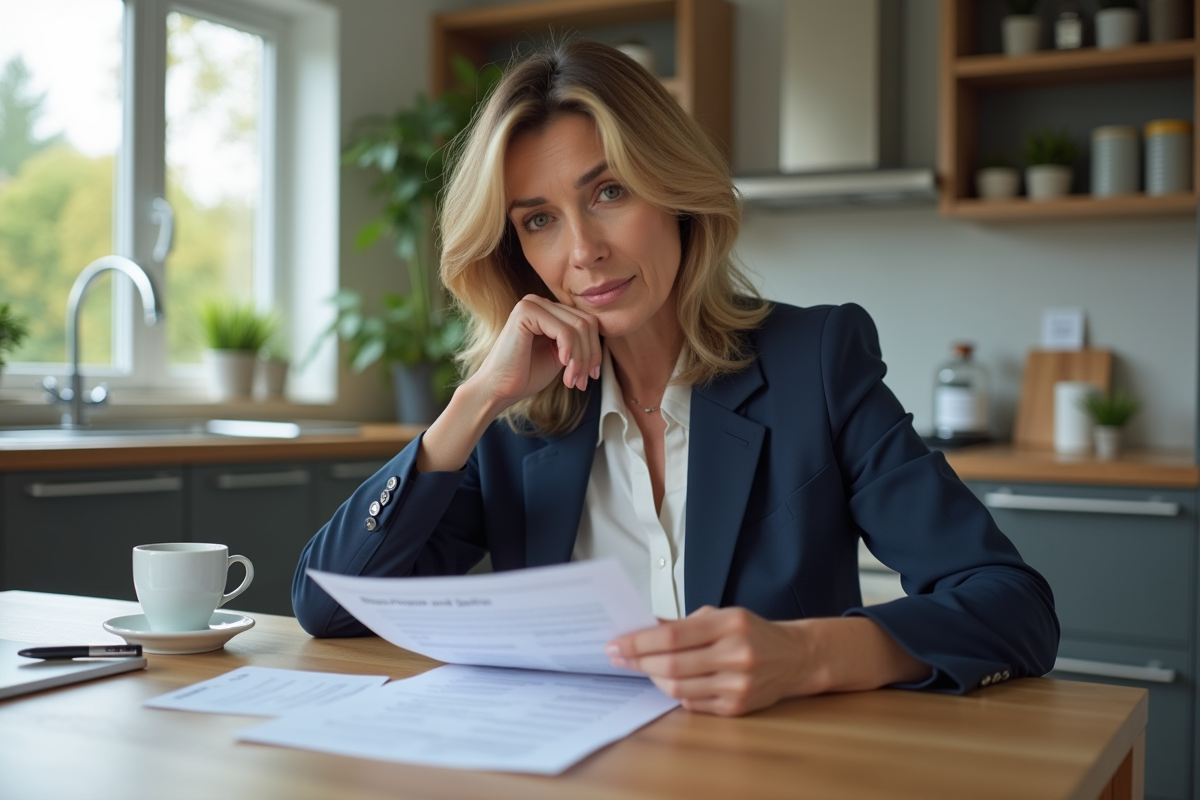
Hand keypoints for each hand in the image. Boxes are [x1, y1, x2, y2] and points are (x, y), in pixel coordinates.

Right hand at [467, 294, 601, 413]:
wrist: (498, 389)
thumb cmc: (526, 375)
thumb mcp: (561, 355)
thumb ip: (578, 342)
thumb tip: (603, 338)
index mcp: (547, 310)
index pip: (587, 321)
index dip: (595, 349)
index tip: (591, 375)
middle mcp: (539, 301)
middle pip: (586, 322)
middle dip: (590, 355)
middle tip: (584, 381)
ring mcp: (532, 303)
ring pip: (579, 327)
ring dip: (581, 358)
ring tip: (573, 380)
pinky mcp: (525, 312)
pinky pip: (564, 331)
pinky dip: (570, 352)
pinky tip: (564, 368)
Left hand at [605, 606, 811, 716]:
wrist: (795, 658)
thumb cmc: (753, 633)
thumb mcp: (721, 616)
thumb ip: (683, 624)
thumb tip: (642, 627)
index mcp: (730, 624)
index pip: (673, 636)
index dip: (639, 642)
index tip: (617, 644)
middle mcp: (736, 655)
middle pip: (672, 664)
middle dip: (638, 661)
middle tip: (618, 657)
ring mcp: (738, 685)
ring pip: (679, 687)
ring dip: (653, 678)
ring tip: (642, 668)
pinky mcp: (737, 707)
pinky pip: (692, 703)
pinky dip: (675, 692)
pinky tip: (670, 681)